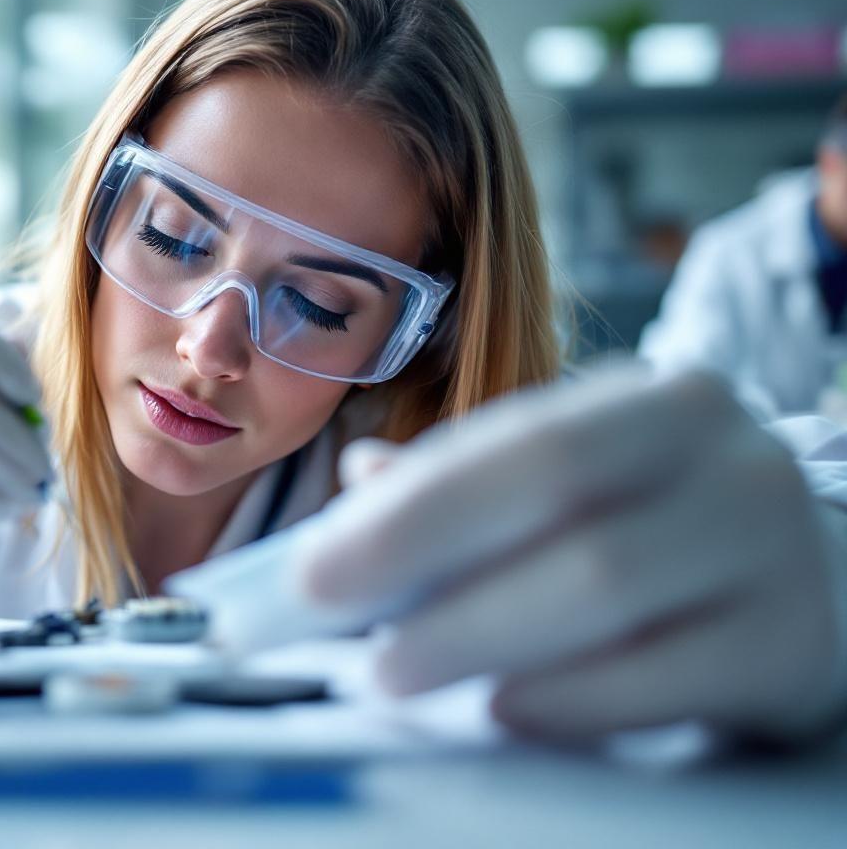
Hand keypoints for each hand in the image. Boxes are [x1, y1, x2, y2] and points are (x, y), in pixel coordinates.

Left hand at [301, 370, 845, 742]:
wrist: (823, 584)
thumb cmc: (664, 527)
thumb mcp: (585, 481)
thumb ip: (474, 481)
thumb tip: (359, 481)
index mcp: (661, 404)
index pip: (522, 441)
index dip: (411, 504)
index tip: (314, 562)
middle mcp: (729, 461)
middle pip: (557, 498)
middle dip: (423, 556)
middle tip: (329, 612)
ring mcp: (774, 553)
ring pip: (601, 588)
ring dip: (473, 634)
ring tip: (391, 668)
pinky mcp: (791, 650)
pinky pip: (660, 679)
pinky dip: (565, 698)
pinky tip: (501, 705)